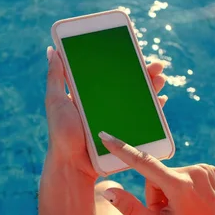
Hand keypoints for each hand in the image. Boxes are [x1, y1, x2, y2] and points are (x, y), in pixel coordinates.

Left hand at [44, 46, 168, 178]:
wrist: (72, 164)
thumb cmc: (61, 133)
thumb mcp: (55, 101)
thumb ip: (55, 77)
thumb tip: (52, 50)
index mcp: (90, 93)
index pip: (110, 72)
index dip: (124, 61)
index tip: (135, 51)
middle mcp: (106, 103)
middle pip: (129, 83)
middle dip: (145, 72)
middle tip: (156, 65)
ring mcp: (117, 118)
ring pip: (140, 98)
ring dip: (153, 86)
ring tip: (161, 79)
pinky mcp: (126, 133)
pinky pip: (144, 118)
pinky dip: (155, 108)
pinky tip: (161, 99)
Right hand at [97, 132, 214, 214]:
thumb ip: (131, 209)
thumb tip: (109, 191)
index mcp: (179, 186)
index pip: (143, 163)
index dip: (122, 150)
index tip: (106, 137)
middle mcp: (193, 172)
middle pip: (156, 176)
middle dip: (156, 194)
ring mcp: (204, 169)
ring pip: (169, 175)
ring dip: (169, 191)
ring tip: (183, 211)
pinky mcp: (210, 169)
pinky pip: (184, 174)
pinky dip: (182, 187)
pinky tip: (193, 203)